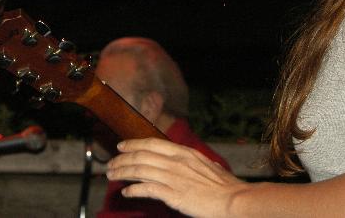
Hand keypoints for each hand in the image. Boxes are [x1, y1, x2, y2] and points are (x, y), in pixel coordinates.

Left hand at [107, 137, 248, 217]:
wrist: (233, 200)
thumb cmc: (225, 186)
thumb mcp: (210, 167)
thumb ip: (199, 164)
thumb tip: (200, 164)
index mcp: (185, 153)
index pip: (153, 143)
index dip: (134, 144)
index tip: (122, 146)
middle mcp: (177, 162)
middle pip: (142, 156)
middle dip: (123, 159)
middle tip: (111, 164)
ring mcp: (174, 177)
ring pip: (140, 170)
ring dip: (123, 172)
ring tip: (112, 176)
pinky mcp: (173, 194)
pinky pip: (146, 189)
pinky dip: (133, 190)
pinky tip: (126, 192)